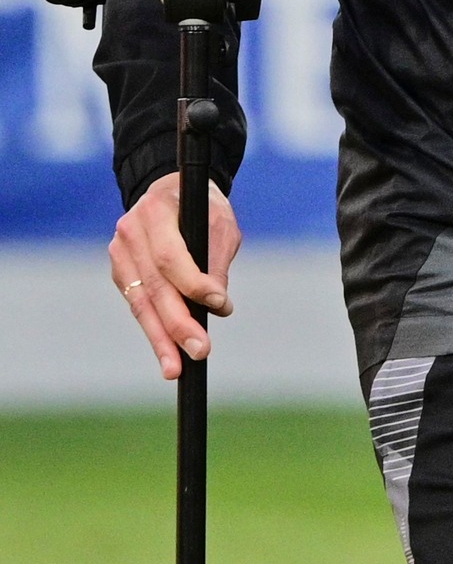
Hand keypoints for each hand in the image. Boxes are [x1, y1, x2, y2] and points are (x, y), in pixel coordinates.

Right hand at [109, 173, 240, 380]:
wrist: (171, 193)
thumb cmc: (204, 209)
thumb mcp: (220, 224)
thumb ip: (216, 260)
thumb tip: (217, 305)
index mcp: (156, 211)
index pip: (170, 256)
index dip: (194, 283)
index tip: (221, 305)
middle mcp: (130, 232)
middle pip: (154, 286)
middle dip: (178, 323)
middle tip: (201, 351)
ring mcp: (120, 253)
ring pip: (142, 303)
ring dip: (160, 339)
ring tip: (175, 370)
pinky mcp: (120, 272)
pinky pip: (139, 305)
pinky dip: (154, 329)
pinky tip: (167, 354)